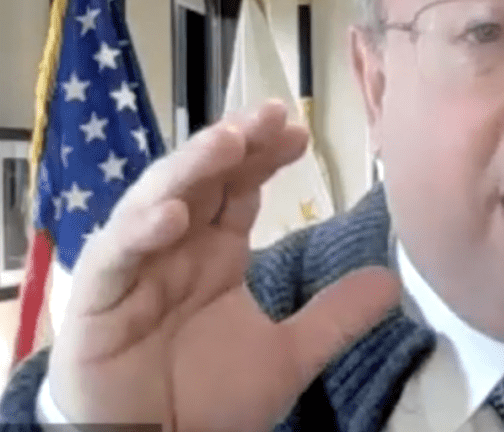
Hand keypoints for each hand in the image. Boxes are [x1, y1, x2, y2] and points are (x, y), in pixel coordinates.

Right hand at [48, 101, 399, 430]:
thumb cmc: (207, 402)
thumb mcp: (288, 355)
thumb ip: (336, 316)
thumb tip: (393, 281)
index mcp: (216, 253)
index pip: (240, 187)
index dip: (265, 156)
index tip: (299, 130)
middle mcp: (176, 249)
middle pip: (202, 180)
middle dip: (232, 143)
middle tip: (268, 114)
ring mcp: (135, 270)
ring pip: (155, 202)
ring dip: (190, 169)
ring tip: (227, 141)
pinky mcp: (97, 304)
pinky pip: (114, 259)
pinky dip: (138, 233)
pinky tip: (173, 215)